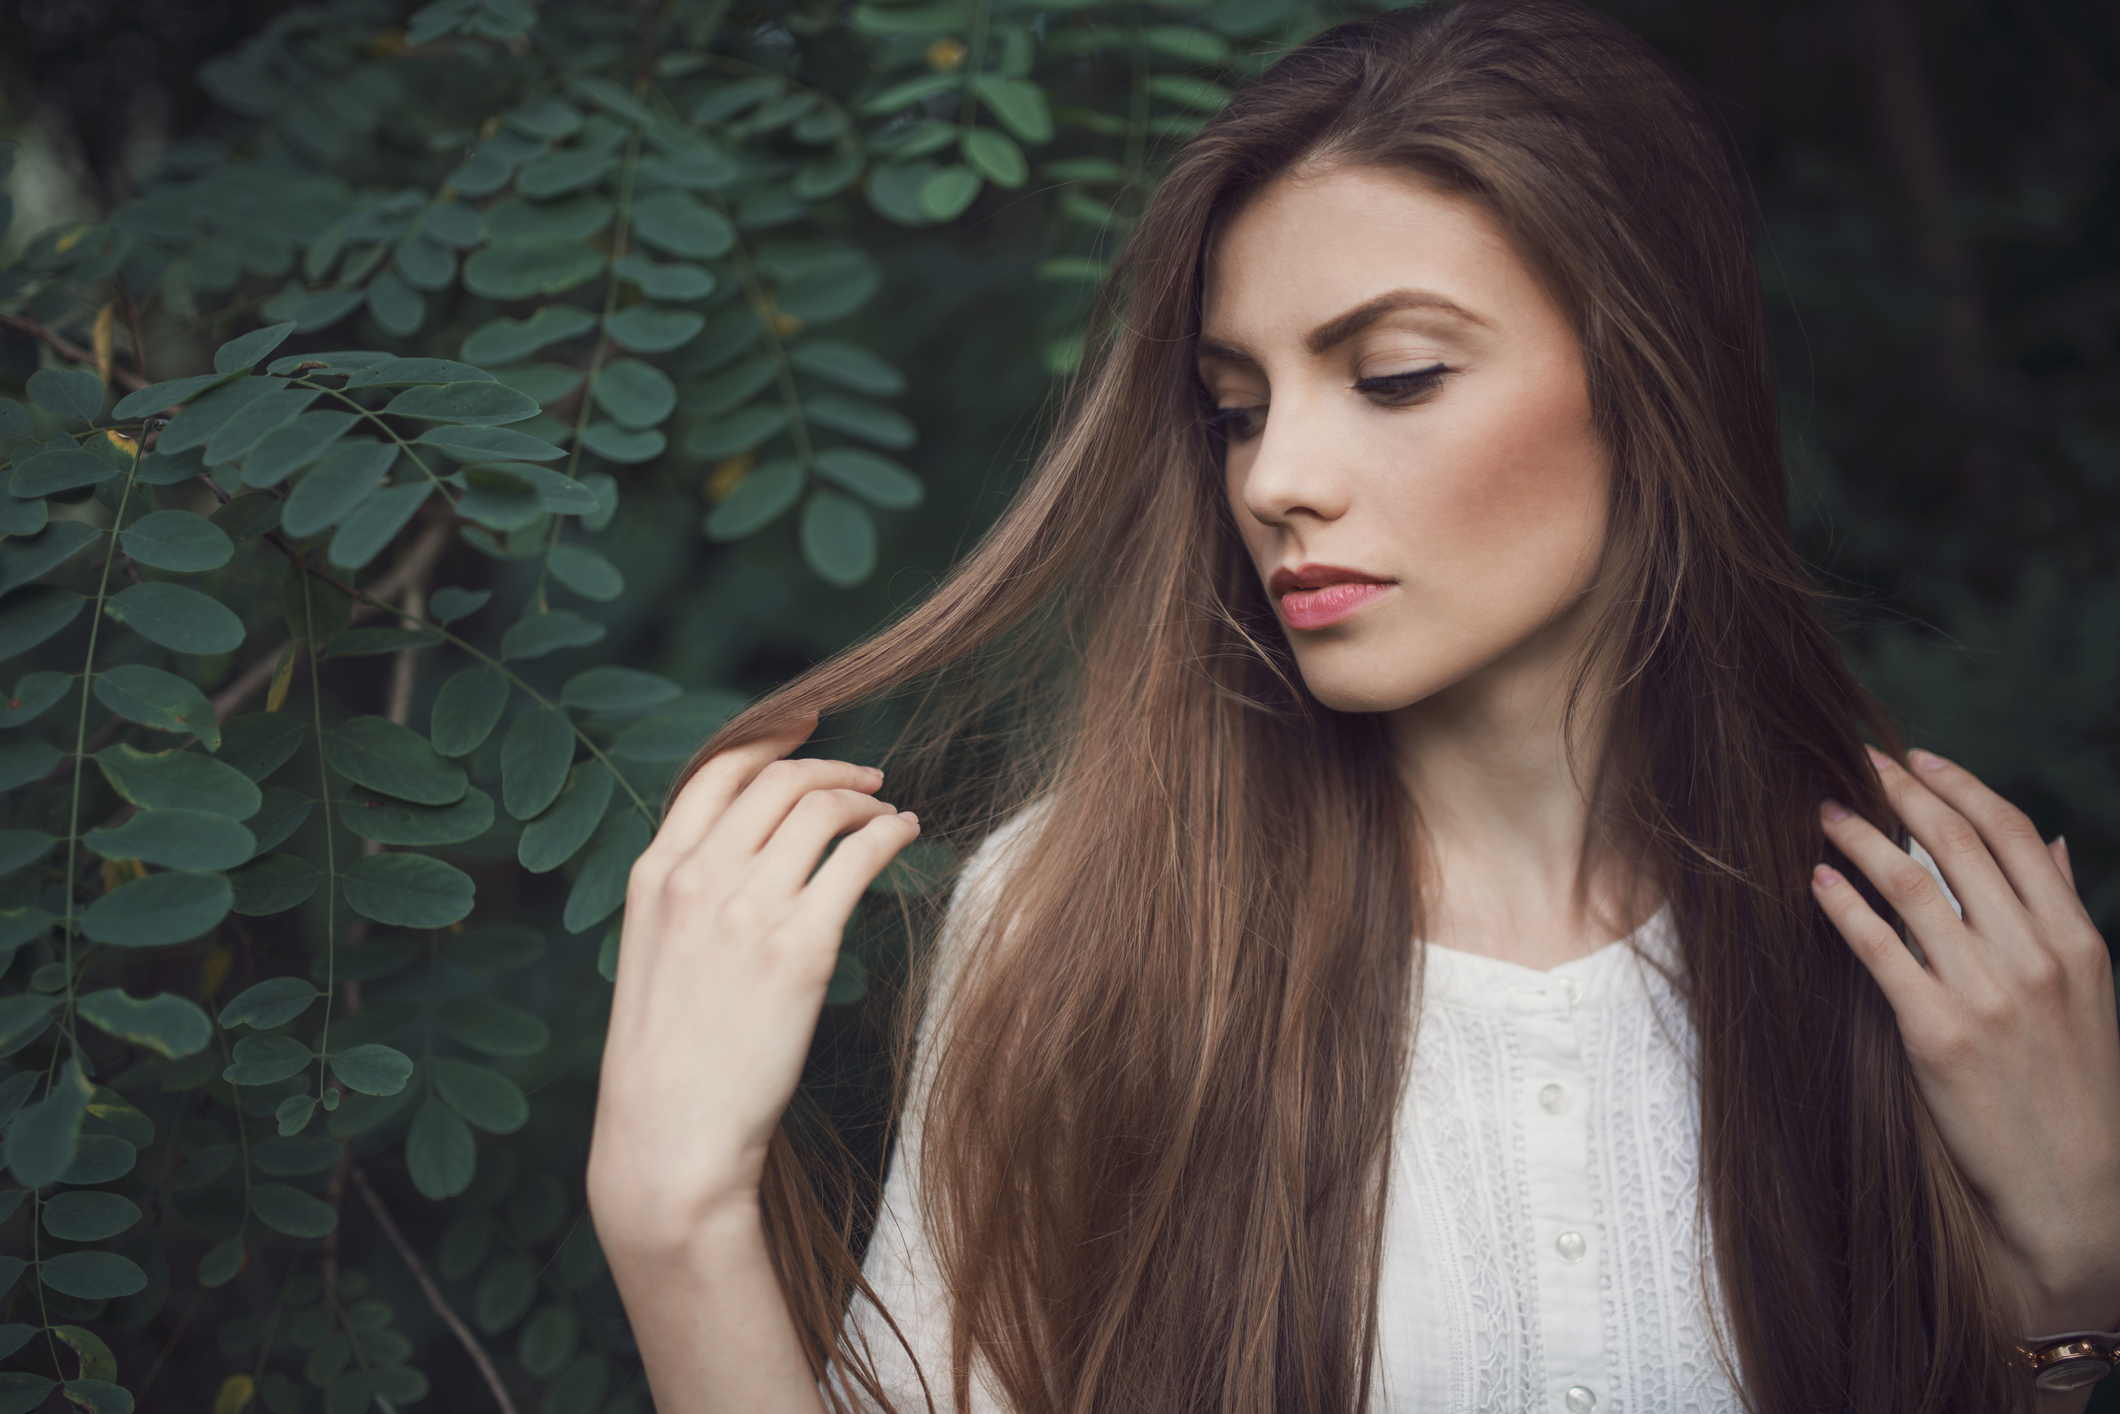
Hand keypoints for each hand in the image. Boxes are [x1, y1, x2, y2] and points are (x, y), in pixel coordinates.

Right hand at [587, 715, 921, 1255]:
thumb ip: (692, 896)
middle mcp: (698, 878)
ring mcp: (748, 910)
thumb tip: (749, 854)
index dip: (770, 736)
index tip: (809, 723)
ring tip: (890, 817)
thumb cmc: (669, 1062)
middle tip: (869, 780)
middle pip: (779, 781)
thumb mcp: (655, 958)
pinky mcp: (801, 949)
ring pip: (823, 809)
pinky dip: (890, 835)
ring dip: (867, 802)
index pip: (716, 771)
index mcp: (654, 874)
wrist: (669, 1139)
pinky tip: (906, 840)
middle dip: (832, 768)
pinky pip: (859, 858)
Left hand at [1815, 746, 2119, 1332]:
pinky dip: (1845, 907)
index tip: (1917, 757)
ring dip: (1861, 839)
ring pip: (1914, 889)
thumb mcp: (2090, 994)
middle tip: (1855, 761)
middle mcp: (2036, 958)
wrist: (2075, 1192)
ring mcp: (1989, 994)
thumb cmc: (2074, 1089)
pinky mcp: (1939, 1034)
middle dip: (1902, 794)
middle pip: (1959, 846)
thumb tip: (2050, 842)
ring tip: (1822, 813)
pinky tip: (1816, 881)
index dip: (1961, 786)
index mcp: (2076, 941)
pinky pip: (1880, 951)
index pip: (2014, 834)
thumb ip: (2062, 914)